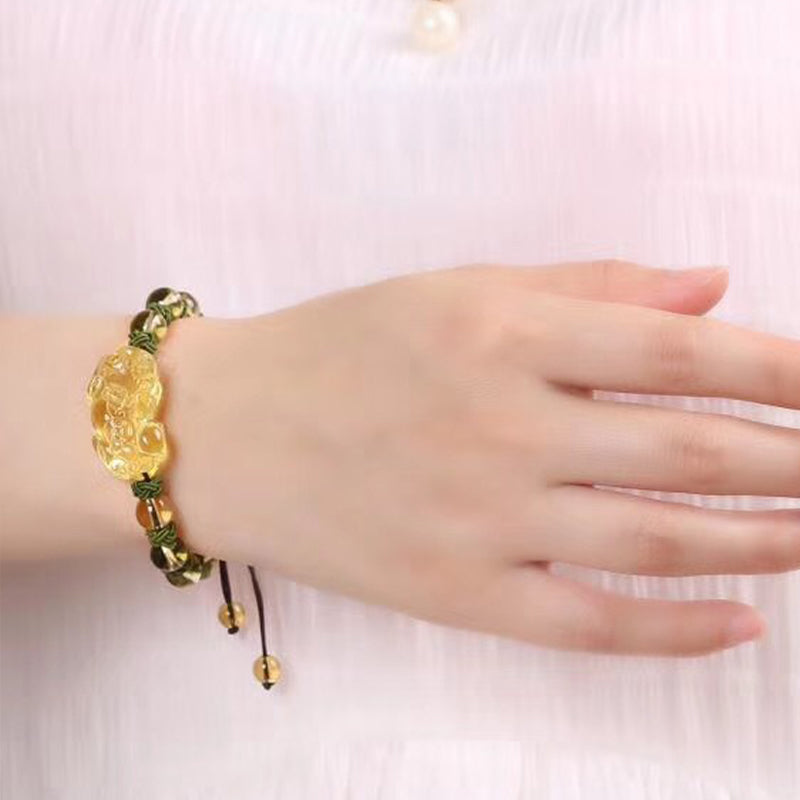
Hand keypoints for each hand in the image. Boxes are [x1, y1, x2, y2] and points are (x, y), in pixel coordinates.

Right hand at [164, 260, 799, 656]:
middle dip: (790, 459)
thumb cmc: (340, 347)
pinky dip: (674, 632)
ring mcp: (478, 520)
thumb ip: (588, 288)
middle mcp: (499, 425)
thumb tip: (712, 292)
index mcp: (500, 332)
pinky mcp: (454, 593)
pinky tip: (738, 625)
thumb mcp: (455, 290)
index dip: (780, 370)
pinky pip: (586, 624)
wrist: (230, 431)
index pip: (679, 352)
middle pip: (685, 451)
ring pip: (653, 542)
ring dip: (757, 542)